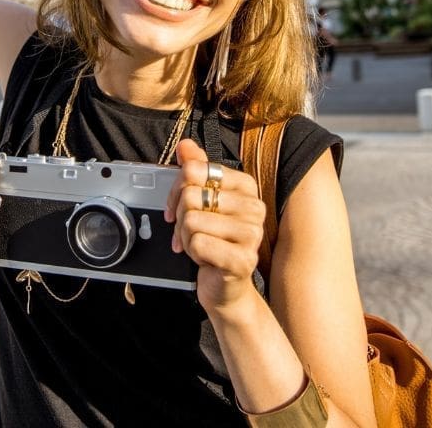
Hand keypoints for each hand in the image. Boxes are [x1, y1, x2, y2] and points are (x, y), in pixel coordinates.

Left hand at [164, 138, 264, 312]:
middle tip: (189, 232)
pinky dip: (192, 253)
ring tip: (198, 246)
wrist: (226, 286)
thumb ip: (196, 170)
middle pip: (191, 196)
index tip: (178, 207)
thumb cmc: (215, 242)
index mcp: (246, 186)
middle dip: (181, 218)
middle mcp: (254, 207)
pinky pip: (197, 243)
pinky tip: (204, 259)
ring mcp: (252, 234)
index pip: (195, 170)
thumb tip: (185, 145)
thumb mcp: (203, 203)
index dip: (176, 190)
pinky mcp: (242, 259)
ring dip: (185, 238)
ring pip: (192, 221)